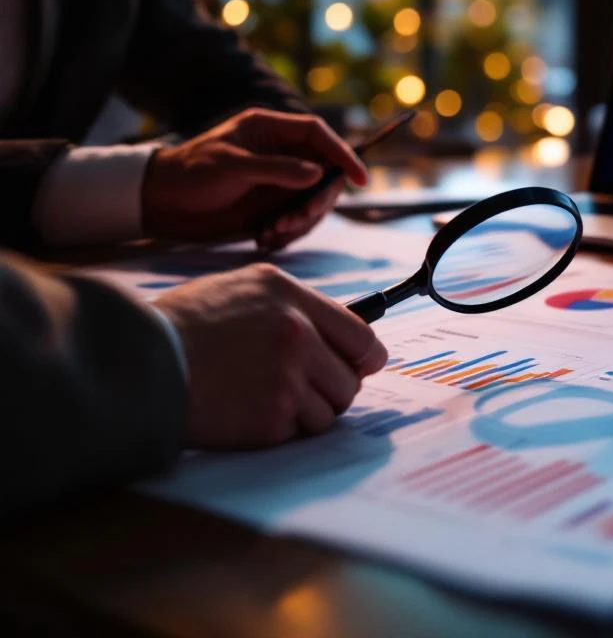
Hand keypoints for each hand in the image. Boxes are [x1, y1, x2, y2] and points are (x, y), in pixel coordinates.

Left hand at [142, 108, 367, 249]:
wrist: (160, 204)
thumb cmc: (190, 174)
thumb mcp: (231, 167)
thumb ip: (276, 169)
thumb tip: (317, 173)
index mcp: (269, 130)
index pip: (318, 136)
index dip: (343, 154)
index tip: (359, 178)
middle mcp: (279, 154)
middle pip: (323, 173)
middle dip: (317, 201)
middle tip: (294, 221)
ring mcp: (277, 182)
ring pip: (312, 201)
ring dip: (300, 222)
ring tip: (270, 234)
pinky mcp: (271, 207)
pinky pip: (296, 221)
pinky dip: (288, 234)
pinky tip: (263, 239)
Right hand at [154, 264, 387, 448]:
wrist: (137, 364)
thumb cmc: (184, 326)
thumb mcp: (243, 289)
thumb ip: (295, 306)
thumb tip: (343, 331)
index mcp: (290, 297)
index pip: (361, 334)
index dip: (364, 357)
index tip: (361, 367)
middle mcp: (297, 334)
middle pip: (349, 380)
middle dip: (330, 389)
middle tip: (298, 388)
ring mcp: (286, 378)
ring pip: (328, 412)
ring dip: (304, 412)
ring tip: (262, 397)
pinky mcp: (271, 418)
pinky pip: (298, 433)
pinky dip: (278, 429)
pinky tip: (245, 411)